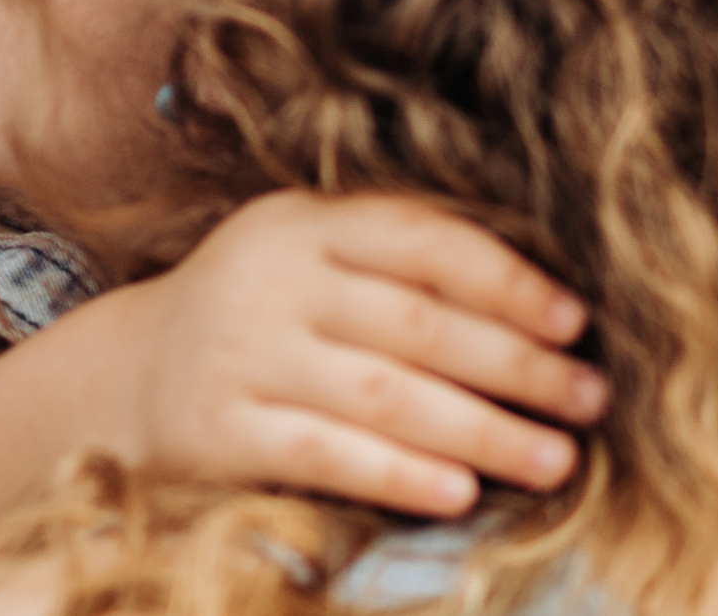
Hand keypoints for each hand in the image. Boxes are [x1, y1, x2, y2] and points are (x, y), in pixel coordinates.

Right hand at [77, 191, 608, 514]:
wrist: (127, 374)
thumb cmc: (263, 317)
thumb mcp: (309, 260)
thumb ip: (399, 266)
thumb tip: (547, 305)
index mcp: (302, 223)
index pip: (420, 240)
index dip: (506, 280)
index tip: (576, 323)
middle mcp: (267, 279)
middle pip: (416, 323)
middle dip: (517, 365)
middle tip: (591, 401)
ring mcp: (238, 352)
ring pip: (382, 393)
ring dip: (482, 430)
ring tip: (555, 460)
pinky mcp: (217, 427)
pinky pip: (323, 451)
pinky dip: (398, 474)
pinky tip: (459, 494)